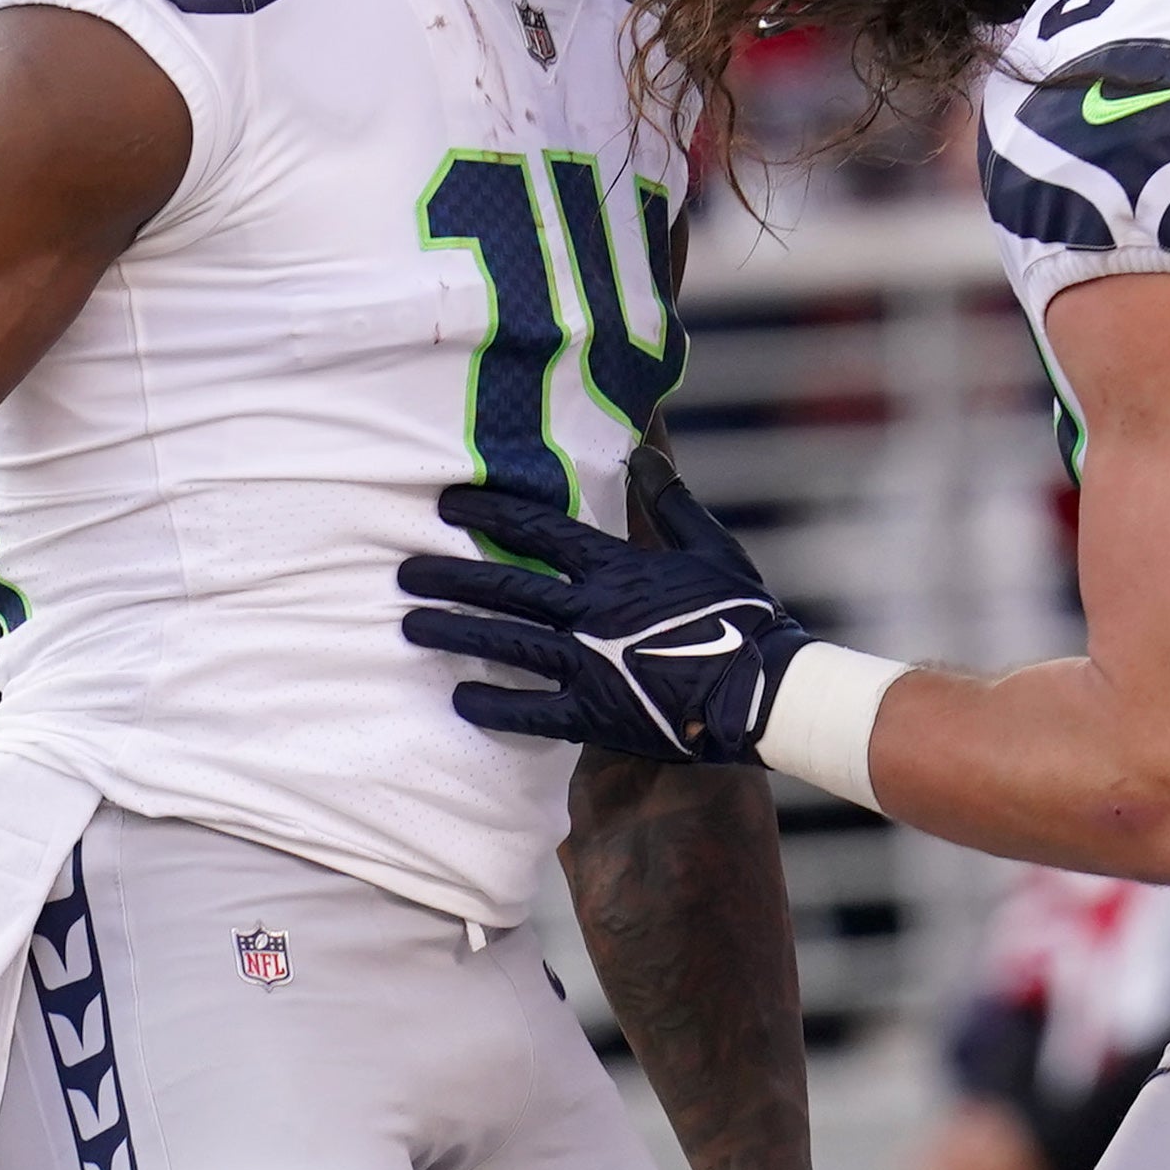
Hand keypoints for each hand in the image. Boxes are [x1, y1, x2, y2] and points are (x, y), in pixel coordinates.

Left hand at [399, 475, 812, 761]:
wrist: (765, 690)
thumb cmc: (744, 614)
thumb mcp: (711, 547)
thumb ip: (670, 502)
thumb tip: (644, 455)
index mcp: (617, 568)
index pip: (539, 531)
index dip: (490, 513)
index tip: (447, 503)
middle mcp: (591, 612)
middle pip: (505, 587)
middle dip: (450, 576)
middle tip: (404, 571)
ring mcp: (589, 665)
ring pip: (505, 643)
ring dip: (454, 632)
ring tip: (409, 625)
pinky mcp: (595, 715)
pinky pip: (531, 711)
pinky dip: (492, 706)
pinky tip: (457, 699)